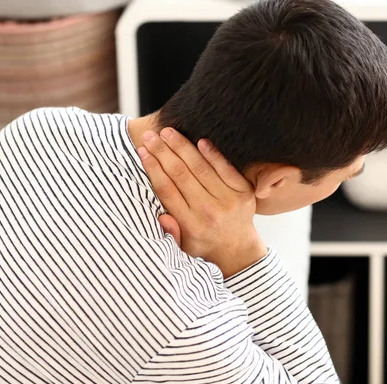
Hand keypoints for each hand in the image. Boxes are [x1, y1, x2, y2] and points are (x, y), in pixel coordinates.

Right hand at [137, 128, 266, 277]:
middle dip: (163, 152)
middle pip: (180, 175)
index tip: (142, 151)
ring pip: (200, 168)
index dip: (152, 168)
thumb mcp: (182, 246)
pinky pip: (226, 168)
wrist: (238, 249)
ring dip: (182, 146)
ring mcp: (228, 201)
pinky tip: (199, 140)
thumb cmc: (204, 242)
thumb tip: (161, 215)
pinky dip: (212, 154)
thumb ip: (170, 231)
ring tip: (168, 132)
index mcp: (190, 224)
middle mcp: (209, 212)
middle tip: (150, 135)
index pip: (167, 190)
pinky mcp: (244, 192)